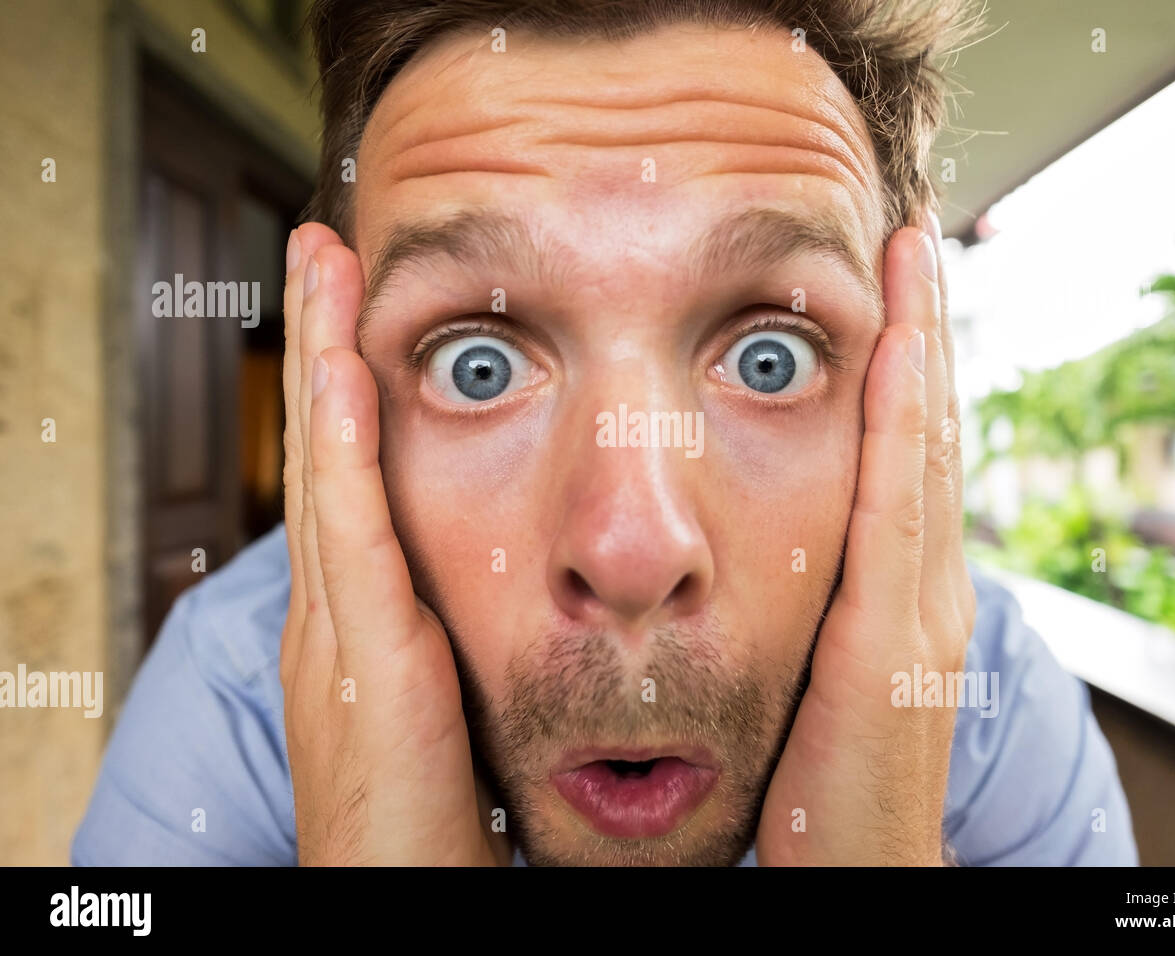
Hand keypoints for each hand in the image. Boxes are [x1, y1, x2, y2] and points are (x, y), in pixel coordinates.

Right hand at [279, 224, 506, 865]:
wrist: (403, 894)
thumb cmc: (437, 819)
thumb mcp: (442, 702)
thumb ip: (461, 636)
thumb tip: (520, 586)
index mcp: (362, 619)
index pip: (354, 477)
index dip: (350, 388)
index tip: (364, 307)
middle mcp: (336, 611)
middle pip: (327, 450)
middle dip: (321, 342)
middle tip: (323, 247)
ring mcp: (335, 633)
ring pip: (327, 469)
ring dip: (321, 360)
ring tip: (320, 263)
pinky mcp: (360, 665)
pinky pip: (351, 539)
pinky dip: (342, 451)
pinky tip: (344, 373)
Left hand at [755, 210, 975, 864]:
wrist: (849, 876)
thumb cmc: (818, 788)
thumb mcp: (810, 673)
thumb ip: (799, 606)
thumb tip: (745, 550)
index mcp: (897, 593)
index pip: (899, 457)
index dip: (900, 368)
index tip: (884, 287)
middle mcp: (925, 588)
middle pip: (923, 434)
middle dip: (922, 334)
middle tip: (913, 240)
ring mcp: (922, 611)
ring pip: (921, 452)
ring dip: (920, 351)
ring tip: (913, 261)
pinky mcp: (896, 643)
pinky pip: (898, 510)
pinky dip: (904, 425)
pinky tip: (898, 353)